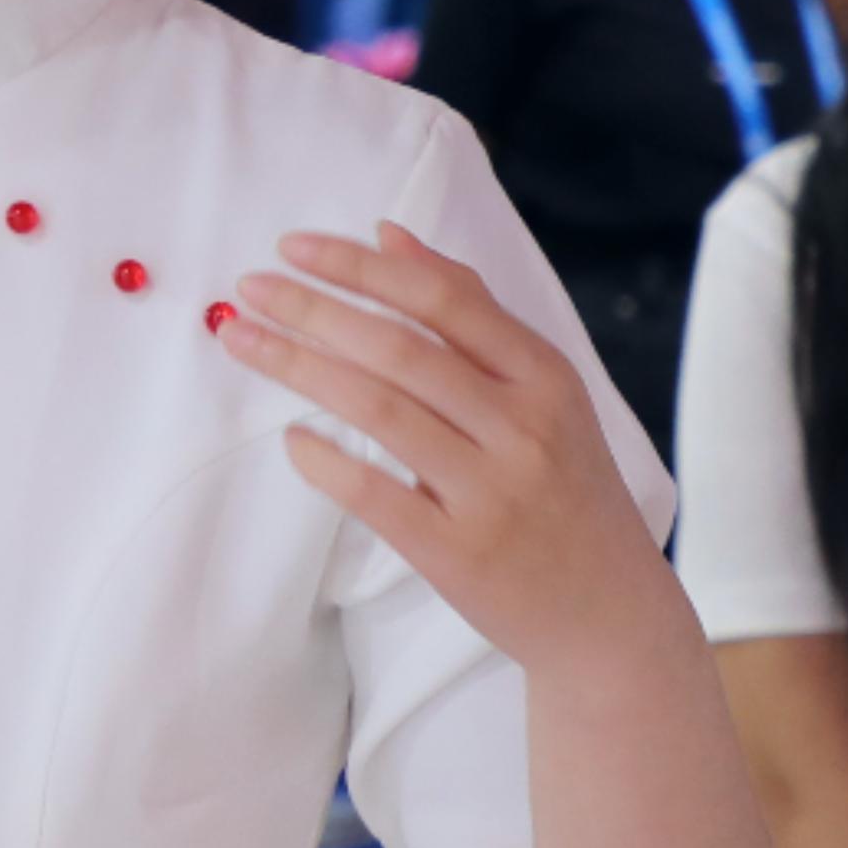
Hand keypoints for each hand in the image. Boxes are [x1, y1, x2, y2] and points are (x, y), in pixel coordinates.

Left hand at [222, 223, 678, 668]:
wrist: (607, 610)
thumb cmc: (563, 489)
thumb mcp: (543, 394)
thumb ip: (471, 313)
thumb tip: (390, 237)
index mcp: (544, 376)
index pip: (442, 299)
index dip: (359, 268)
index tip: (291, 246)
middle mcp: (522, 426)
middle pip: (399, 349)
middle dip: (312, 309)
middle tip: (247, 288)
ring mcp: (491, 490)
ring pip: (381, 410)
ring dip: (299, 367)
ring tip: (240, 340)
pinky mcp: (457, 552)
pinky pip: (376, 495)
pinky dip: (326, 461)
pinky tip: (290, 437)